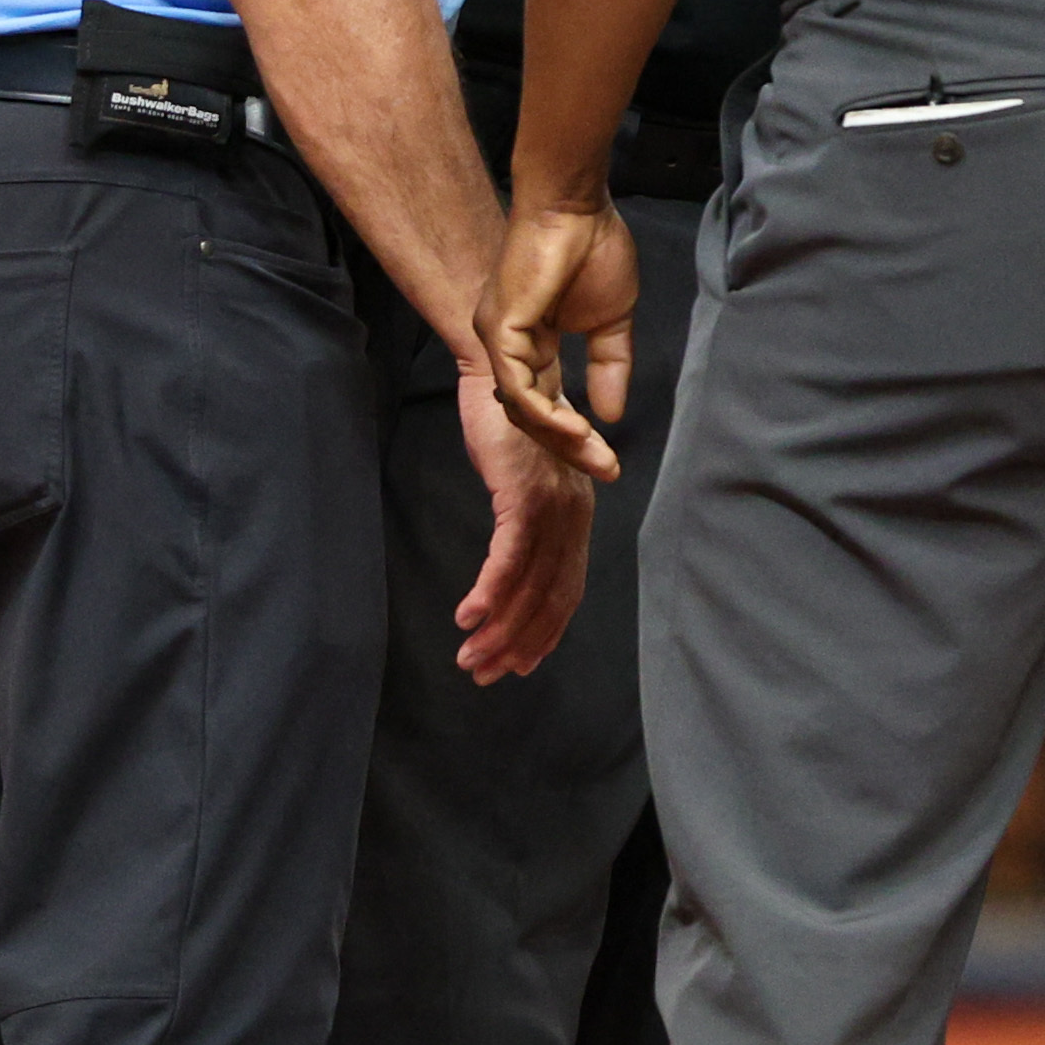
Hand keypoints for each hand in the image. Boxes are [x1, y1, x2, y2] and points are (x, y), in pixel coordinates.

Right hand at [447, 354, 593, 680]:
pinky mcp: (524, 491)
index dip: (544, 633)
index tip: (518, 666)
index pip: (566, 591)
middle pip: (550, 597)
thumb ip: (528, 526)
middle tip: (484, 674)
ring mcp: (552, 504)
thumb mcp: (524, 482)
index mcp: (576, 517)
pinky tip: (467, 616)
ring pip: (529, 584)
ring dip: (498, 628)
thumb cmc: (508, 427)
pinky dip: (489, 591)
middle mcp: (573, 514)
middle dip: (517, 643)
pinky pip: (508, 555)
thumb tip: (514, 572)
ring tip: (470, 658)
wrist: (501, 369)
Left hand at [478, 195, 633, 483]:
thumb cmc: (592, 247)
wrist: (576, 206)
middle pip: (530, 417)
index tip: (610, 461)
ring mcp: (498, 339)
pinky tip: (579, 430)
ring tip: (596, 455)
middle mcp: (506, 346)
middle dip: (570, 449)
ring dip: (561, 439)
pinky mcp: (500, 331)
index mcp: (529, 344)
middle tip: (607, 470)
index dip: (577, 436)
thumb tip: (613, 413)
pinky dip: (548, 415)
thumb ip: (610, 365)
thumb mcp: (611, 321)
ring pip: (522, 410)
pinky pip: (519, 389)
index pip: (546, 404)